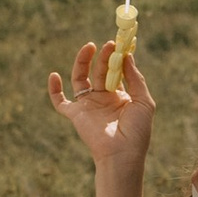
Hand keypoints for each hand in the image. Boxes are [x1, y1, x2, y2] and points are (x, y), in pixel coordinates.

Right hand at [47, 37, 156, 170]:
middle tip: (109, 44)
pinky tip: (54, 75)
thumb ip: (135, 78)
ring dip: (83, 61)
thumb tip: (127, 56)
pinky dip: (54, 89)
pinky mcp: (76, 114)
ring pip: (80, 78)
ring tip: (90, 46)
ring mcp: (88, 105)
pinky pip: (60, 101)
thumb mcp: (143, 101)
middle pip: (99, 71)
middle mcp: (103, 98)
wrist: (122, 154)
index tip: (121, 42)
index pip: (116, 71)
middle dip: (104, 56)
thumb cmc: (137, 131)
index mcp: (119, 95)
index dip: (117, 57)